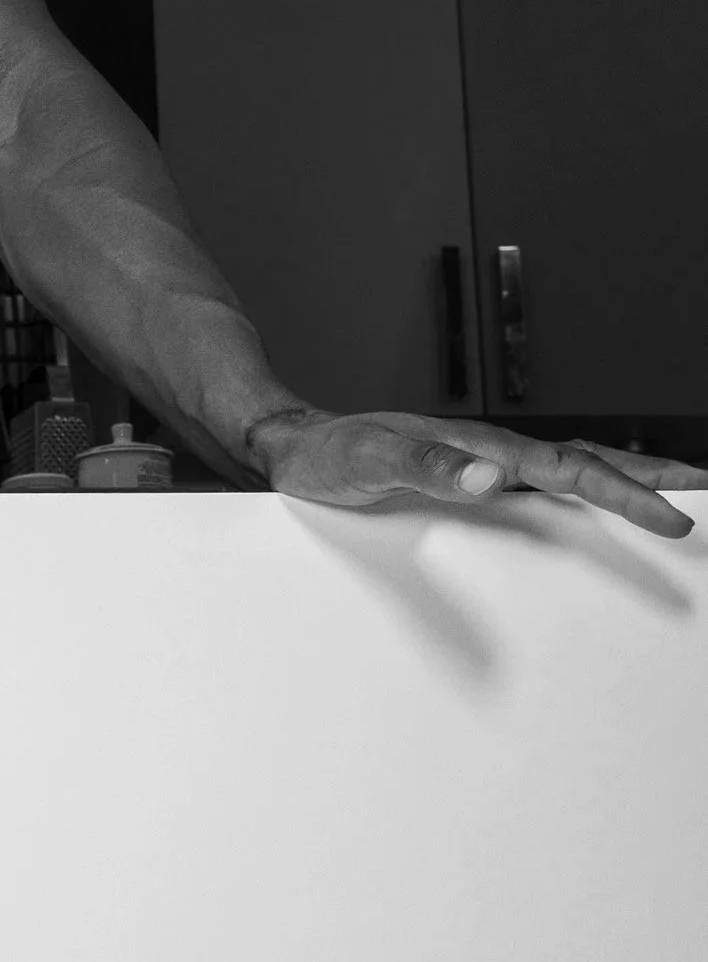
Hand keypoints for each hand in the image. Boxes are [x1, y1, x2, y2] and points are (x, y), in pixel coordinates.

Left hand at [248, 406, 705, 539]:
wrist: (294, 445)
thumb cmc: (329, 455)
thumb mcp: (369, 463)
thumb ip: (426, 469)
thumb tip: (488, 477)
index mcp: (481, 448)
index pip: (571, 470)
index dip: (627, 494)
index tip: (674, 517)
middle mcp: (490, 452)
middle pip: (589, 462)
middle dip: (651, 477)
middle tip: (705, 492)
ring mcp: (483, 464)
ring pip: (571, 469)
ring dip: (624, 479)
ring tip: (673, 492)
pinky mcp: (470, 478)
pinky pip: (541, 485)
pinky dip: (582, 490)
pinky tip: (593, 503)